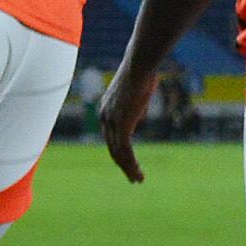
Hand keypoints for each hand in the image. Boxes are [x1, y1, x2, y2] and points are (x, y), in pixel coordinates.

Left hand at [100, 64, 150, 181]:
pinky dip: (131, 163)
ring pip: (118, 152)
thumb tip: (138, 117)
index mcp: (105, 110)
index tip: (129, 162)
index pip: (110, 136)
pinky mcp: (122, 123)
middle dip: (122, 164)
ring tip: (137, 179)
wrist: (139, 65)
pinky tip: (138, 171)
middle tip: (132, 178)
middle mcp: (104, 117)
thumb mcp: (135, 93)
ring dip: (128, 168)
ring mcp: (112, 121)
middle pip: (112, 147)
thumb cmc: (141, 74)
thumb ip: (133, 107)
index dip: (119, 151)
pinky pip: (125, 149)